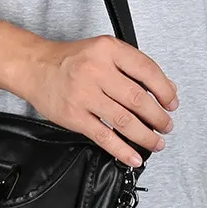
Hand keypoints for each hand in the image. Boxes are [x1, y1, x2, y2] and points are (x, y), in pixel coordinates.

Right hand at [13, 35, 178, 167]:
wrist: (34, 67)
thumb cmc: (70, 60)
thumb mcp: (102, 50)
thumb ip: (131, 66)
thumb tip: (163, 89)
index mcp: (109, 50)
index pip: (147, 70)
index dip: (164, 90)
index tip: (172, 103)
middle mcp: (97, 71)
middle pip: (138, 99)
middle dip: (158, 117)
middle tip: (166, 126)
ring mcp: (85, 95)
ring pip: (124, 120)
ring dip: (145, 136)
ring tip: (156, 142)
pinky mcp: (74, 116)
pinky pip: (104, 136)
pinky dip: (122, 150)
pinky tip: (133, 157)